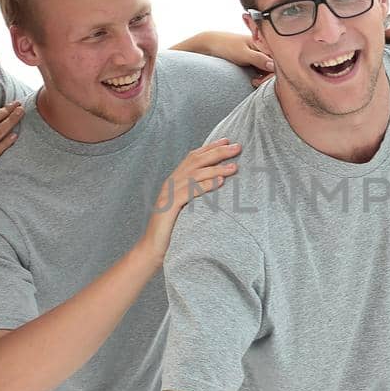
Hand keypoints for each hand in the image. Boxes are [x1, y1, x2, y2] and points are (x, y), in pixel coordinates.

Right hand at [142, 139, 241, 259]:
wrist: (152, 249)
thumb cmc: (173, 230)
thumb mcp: (187, 207)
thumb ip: (197, 193)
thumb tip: (220, 184)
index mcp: (175, 180)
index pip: (193, 157)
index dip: (210, 147)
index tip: (228, 140)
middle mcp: (171, 183)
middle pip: (196, 161)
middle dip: (218, 152)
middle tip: (237, 147)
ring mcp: (168, 194)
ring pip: (195, 174)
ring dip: (216, 168)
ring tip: (234, 166)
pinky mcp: (169, 207)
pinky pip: (190, 192)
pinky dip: (206, 185)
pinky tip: (220, 182)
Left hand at [200, 30, 273, 86]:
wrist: (210, 45)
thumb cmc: (226, 45)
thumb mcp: (243, 53)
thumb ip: (258, 59)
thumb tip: (273, 66)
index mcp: (263, 42)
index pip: (278, 59)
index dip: (274, 71)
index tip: (262, 80)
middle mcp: (263, 49)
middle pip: (275, 65)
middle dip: (268, 76)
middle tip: (256, 82)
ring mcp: (259, 55)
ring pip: (269, 69)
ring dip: (264, 78)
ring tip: (253, 82)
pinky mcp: (254, 61)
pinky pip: (262, 70)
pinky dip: (260, 77)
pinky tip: (254, 80)